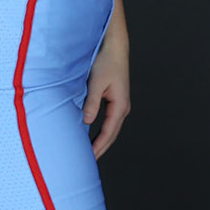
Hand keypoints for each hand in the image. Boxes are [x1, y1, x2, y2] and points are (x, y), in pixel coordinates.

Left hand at [83, 28, 130, 158]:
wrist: (114, 46)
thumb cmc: (106, 61)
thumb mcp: (97, 82)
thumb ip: (92, 102)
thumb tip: (87, 122)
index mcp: (120, 105)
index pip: (108, 133)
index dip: (98, 147)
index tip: (88, 158)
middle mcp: (122, 107)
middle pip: (111, 134)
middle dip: (100, 149)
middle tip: (87, 163)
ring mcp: (119, 104)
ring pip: (110, 129)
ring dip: (101, 141)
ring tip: (89, 153)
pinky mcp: (114, 99)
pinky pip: (108, 121)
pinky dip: (101, 131)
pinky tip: (91, 135)